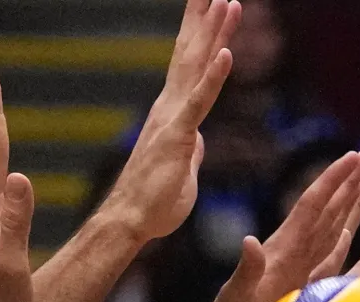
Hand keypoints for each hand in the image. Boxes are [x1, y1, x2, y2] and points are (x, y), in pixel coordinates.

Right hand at [102, 0, 242, 240]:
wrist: (131, 222)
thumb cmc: (156, 202)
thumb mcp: (183, 169)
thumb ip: (191, 148)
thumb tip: (198, 138)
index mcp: (174, 112)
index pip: (192, 64)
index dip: (204, 33)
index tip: (214, 4)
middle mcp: (171, 106)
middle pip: (191, 53)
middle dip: (205, 18)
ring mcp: (174, 119)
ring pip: (197, 68)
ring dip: (214, 34)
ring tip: (228, 1)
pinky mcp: (178, 137)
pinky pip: (199, 103)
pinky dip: (213, 78)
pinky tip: (226, 55)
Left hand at [193, 151, 359, 301]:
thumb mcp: (234, 299)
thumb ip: (245, 271)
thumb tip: (251, 242)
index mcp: (281, 252)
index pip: (311, 207)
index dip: (333, 180)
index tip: (354, 156)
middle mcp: (290, 255)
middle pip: (324, 211)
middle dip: (344, 183)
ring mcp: (295, 269)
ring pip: (329, 229)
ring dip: (346, 204)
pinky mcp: (297, 286)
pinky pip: (328, 257)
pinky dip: (342, 240)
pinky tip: (350, 231)